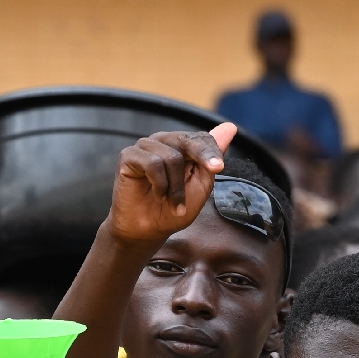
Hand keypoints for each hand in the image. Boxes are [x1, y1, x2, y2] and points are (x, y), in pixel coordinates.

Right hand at [106, 125, 234, 244]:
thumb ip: (212, 159)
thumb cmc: (175, 209)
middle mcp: (164, 141)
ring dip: (176, 187)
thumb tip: (230, 127)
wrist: (147, 230)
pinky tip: (158, 195)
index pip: (202, 138)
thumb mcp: (201, 186)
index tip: (219, 168)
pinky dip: (160, 184)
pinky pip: (152, 163)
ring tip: (172, 202)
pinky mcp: (128, 156)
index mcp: (183, 146)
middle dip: (201, 159)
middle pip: (187, 140)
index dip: (212, 152)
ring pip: (171, 157)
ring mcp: (145, 147)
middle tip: (208, 174)